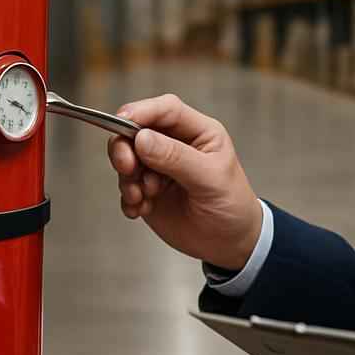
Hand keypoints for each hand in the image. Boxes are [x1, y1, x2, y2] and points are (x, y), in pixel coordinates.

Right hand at [107, 93, 262, 271]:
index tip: (122, 123)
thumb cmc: (232, 206)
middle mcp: (175, 145)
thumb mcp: (210, 180)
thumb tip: (142, 138)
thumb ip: (176, 158)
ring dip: (128, 178)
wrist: (230, 244)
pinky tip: (141, 210)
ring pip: (127, 157)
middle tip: (128, 168)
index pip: (166, 110)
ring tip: (143, 198)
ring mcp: (159, 167)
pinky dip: (128, 198)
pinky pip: (125, 185)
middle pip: (137, 130)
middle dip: (126, 147)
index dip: (142, 112)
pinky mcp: (147, 190)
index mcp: (198, 132)